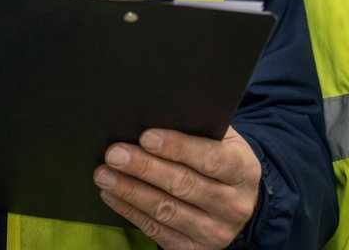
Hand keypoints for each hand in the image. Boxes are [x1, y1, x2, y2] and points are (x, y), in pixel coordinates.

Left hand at [94, 127, 260, 248]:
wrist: (242, 204)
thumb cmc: (223, 161)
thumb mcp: (225, 141)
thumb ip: (200, 129)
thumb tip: (158, 115)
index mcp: (244, 171)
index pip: (210, 159)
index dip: (178, 147)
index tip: (146, 137)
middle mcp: (233, 206)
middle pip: (184, 185)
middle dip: (145, 168)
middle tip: (114, 154)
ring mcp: (214, 232)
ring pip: (166, 211)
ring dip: (130, 191)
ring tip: (104, 174)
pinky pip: (157, 230)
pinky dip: (131, 211)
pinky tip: (112, 195)